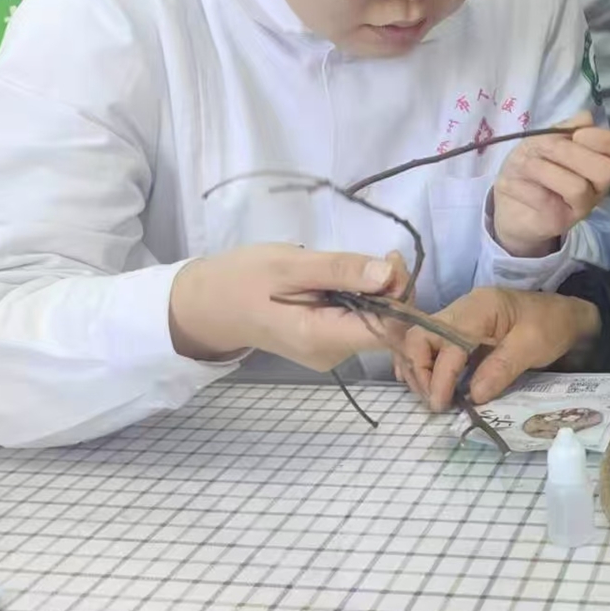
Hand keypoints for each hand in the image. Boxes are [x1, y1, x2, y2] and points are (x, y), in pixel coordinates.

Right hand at [169, 244, 408, 369]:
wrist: (210, 304)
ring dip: (378, 294)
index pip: (387, 330)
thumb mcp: (291, 264)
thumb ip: (341, 270)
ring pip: (375, 325)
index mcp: (320, 337)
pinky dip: (363, 301)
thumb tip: (389, 275)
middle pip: (386, 328)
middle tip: (381, 256)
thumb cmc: (244, 279)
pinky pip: (359, 323)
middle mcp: (331, 354)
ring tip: (357, 267)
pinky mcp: (328, 345)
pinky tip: (347, 282)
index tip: (390, 262)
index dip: (400, 297)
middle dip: (392, 291)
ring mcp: (330, 353)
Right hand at [395, 287, 600, 408]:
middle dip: (420, 372)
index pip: (445, 342)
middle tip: (435, 402)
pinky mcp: (461, 334)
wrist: (569, 318)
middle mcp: (462, 310)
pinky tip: (433, 388)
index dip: (439, 376)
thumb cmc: (553, 326)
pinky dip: (427, 368)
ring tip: (434, 399)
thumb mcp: (534, 345)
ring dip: (420, 372)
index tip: (441, 405)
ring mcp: (459, 321)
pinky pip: (432, 349)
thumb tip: (473, 395)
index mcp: (480, 308)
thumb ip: (503, 367)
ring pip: (420, 343)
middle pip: (420, 337)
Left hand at [490, 111, 609, 257]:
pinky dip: (524, 185)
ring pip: (576, 187)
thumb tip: (587, 118)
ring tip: (525, 166)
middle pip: (606, 170)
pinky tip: (515, 183)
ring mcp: (581, 207)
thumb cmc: (533, 165)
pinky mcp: (559, 223)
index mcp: (602, 160)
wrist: (510, 201)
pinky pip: (545, 200)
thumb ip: (568, 127)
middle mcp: (599, 186)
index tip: (581, 135)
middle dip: (570, 153)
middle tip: (546, 149)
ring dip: (543, 168)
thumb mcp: (547, 138)